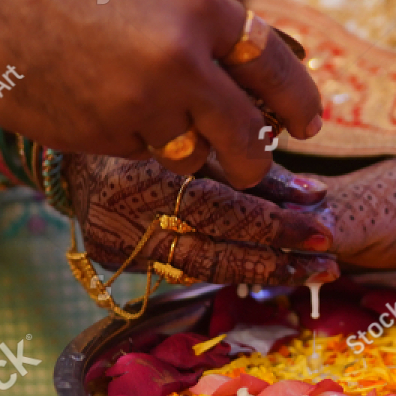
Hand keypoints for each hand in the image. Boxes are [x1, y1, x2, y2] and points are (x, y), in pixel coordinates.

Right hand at [0, 0, 320, 188]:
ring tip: (154, 119)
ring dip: (188, 151)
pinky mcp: (104, 136)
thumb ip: (200, 28)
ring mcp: (143, 103)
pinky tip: (102, 109)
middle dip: (255, 156)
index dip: (300, 103)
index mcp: (202, 6)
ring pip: (195, 156)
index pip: (278, 68)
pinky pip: (142, 156)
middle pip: (250, 135)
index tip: (308, 125)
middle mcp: (183, 58)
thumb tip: (248, 78)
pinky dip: (136, 145)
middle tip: (252, 160)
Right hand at [67, 155, 339, 284]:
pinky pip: (180, 269)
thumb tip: (317, 196)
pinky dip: (225, 266)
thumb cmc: (146, 122)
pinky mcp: (113, 258)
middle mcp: (124, 216)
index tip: (323, 230)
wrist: (68, 139)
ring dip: (259, 273)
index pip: (217, 210)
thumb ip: (251, 166)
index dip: (273, 225)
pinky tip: (265, 265)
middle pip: (211, 252)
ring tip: (309, 272)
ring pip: (199, 270)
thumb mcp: (200, 132)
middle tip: (327, 265)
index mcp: (142, 173)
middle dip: (276, 260)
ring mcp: (116, 243)